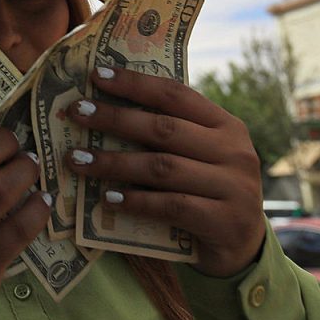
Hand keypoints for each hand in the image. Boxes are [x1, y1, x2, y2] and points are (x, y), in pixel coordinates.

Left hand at [65, 67, 264, 276]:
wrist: (242, 245)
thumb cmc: (206, 191)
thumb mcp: (197, 155)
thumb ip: (167, 134)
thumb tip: (101, 109)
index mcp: (225, 125)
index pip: (176, 95)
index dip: (135, 83)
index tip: (96, 74)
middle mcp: (234, 152)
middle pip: (165, 129)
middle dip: (115, 118)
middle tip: (77, 112)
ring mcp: (234, 187)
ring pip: (163, 168)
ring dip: (114, 163)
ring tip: (77, 159)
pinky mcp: (225, 221)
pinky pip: (172, 205)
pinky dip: (137, 201)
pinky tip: (108, 198)